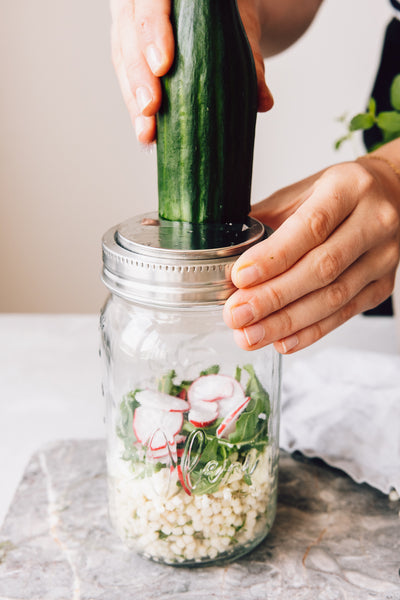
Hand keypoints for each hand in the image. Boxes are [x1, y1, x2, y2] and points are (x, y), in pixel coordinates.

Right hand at [110, 0, 272, 143]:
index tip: (163, 65)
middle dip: (138, 74)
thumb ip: (251, 59)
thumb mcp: (242, 29)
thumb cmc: (228, 14)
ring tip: (147, 133)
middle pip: (128, 31)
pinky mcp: (128, 50)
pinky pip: (126, 77)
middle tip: (151, 108)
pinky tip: (146, 134)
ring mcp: (130, 24)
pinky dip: (135, 107)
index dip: (153, 30)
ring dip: (133, 99)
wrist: (219, 13)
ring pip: (122, 57)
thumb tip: (263, 102)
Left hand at [223, 155, 399, 353]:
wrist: (391, 195)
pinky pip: (344, 314)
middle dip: (273, 297)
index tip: (240, 277)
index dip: (273, 257)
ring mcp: (383, 257)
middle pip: (322, 268)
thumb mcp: (302, 191)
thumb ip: (266, 218)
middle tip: (237, 314)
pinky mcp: (383, 285)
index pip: (310, 227)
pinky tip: (282, 341)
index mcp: (348, 188)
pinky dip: (310, 332)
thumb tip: (223, 250)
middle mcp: (373, 222)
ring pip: (334, 297)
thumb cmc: (339, 193)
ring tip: (251, 334)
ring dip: (287, 322)